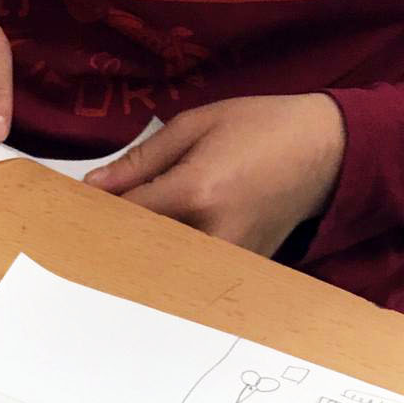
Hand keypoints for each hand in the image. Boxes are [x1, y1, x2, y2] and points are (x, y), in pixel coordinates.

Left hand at [84, 95, 345, 256]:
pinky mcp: (240, 274)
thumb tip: (94, 186)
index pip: (127, 216)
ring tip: (125, 255)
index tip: (78, 217)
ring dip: (142, 264)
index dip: (98, 217)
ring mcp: (228, 260)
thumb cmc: (261, 129)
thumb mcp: (198, 125)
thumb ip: (142, 160)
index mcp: (197, 191)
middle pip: (140, 253)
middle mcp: (212, 234)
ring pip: (164, 272)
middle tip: (91, 245)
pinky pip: (191, 277)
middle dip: (115, 247)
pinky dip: (170, 270)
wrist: (325, 152)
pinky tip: (159, 263)